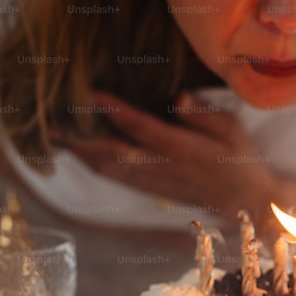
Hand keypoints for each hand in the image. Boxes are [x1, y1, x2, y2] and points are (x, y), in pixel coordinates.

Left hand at [52, 92, 273, 215]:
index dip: (114, 110)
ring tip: (55, 137)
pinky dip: (93, 165)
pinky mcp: (150, 190)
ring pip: (108, 167)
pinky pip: (115, 178)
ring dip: (80, 153)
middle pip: (112, 151)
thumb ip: (204, 114)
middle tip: (52, 124)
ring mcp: (153, 181)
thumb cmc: (239, 159)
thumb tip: (179, 97)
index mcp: (181, 149)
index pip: (141, 127)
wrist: (243, 201)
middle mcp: (161, 167)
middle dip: (80, 138)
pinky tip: (79, 154)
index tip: (90, 94)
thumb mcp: (231, 130)